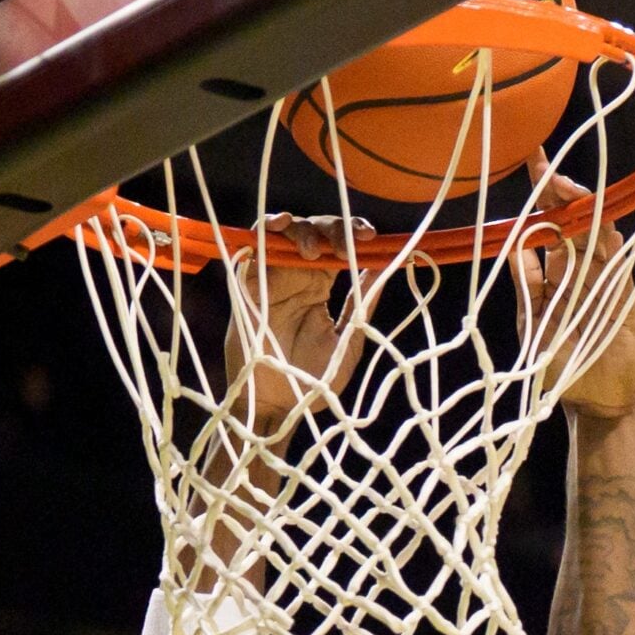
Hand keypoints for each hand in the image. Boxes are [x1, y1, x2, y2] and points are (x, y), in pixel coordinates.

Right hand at [224, 214, 374, 434]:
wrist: (280, 408)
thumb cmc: (314, 381)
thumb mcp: (348, 340)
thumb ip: (362, 305)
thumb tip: (385, 267)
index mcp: (319, 287)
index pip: (337, 247)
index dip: (352, 233)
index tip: (371, 237)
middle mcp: (296, 278)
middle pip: (314, 233)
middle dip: (332, 228)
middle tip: (346, 243)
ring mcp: (272, 279)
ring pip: (285, 234)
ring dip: (302, 230)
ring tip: (315, 250)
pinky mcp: (248, 286)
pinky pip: (253, 249)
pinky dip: (264, 231)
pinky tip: (279, 226)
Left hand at [515, 155, 634, 418]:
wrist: (597, 402)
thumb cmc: (560, 369)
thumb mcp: (534, 327)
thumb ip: (528, 288)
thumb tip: (514, 245)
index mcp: (553, 279)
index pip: (547, 229)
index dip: (541, 200)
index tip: (531, 168)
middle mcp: (579, 274)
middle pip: (573, 225)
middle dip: (560, 195)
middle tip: (544, 168)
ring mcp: (605, 283)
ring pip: (596, 237)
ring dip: (584, 212)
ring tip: (566, 187)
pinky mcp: (626, 297)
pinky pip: (621, 263)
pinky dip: (614, 242)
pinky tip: (605, 220)